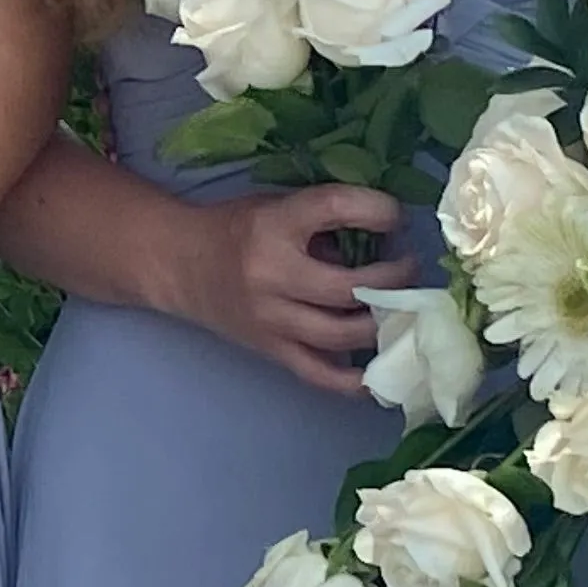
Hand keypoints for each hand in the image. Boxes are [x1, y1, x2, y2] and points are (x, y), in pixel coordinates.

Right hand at [157, 185, 421, 394]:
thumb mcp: (276, 206)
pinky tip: (382, 373)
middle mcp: (273, 274)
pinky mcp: (271, 349)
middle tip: (408, 267)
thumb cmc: (235, 229)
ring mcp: (272, 319)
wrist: (179, 264)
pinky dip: (355, 380)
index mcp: (274, 224)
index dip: (378, 210)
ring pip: (343, 332)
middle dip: (394, 277)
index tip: (396, 217)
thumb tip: (384, 239)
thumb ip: (324, 220)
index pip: (335, 208)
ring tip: (400, 308)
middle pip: (349, 285)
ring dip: (384, 321)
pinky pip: (319, 374)